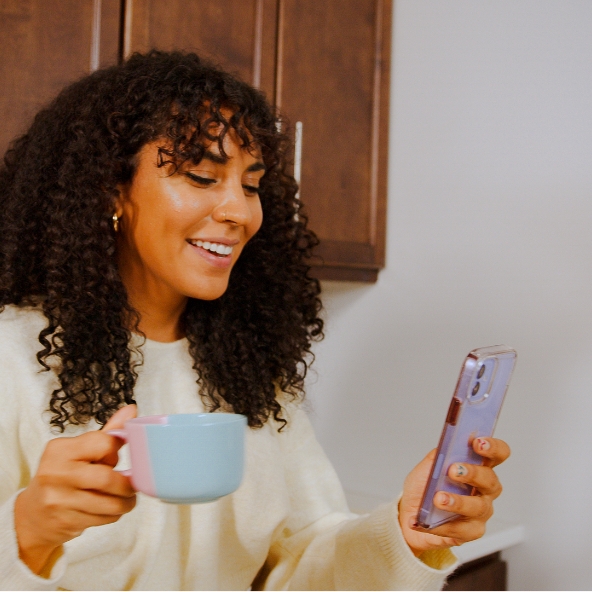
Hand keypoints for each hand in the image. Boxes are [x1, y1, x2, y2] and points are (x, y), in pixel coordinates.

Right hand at [15, 405, 136, 574]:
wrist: (33, 514)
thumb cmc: (63, 475)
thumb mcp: (79, 450)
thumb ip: (107, 432)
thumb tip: (132, 410)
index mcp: (60, 450)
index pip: (103, 443)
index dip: (115, 452)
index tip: (114, 458)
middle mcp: (56, 473)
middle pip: (107, 478)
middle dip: (127, 484)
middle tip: (132, 485)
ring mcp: (58, 500)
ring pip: (108, 503)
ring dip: (125, 503)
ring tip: (127, 499)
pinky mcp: (65, 521)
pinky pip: (102, 519)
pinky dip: (114, 515)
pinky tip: (111, 509)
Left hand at [398, 437, 509, 555]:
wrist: (409, 513)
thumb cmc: (423, 487)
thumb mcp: (427, 467)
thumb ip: (438, 455)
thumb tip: (446, 448)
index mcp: (477, 466)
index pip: (497, 454)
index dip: (493, 447)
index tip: (478, 443)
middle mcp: (484, 489)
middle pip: (490, 480)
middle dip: (473, 473)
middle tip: (453, 470)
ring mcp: (481, 511)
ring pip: (478, 506)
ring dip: (458, 501)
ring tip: (439, 498)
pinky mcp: (472, 531)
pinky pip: (463, 529)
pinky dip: (444, 524)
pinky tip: (431, 520)